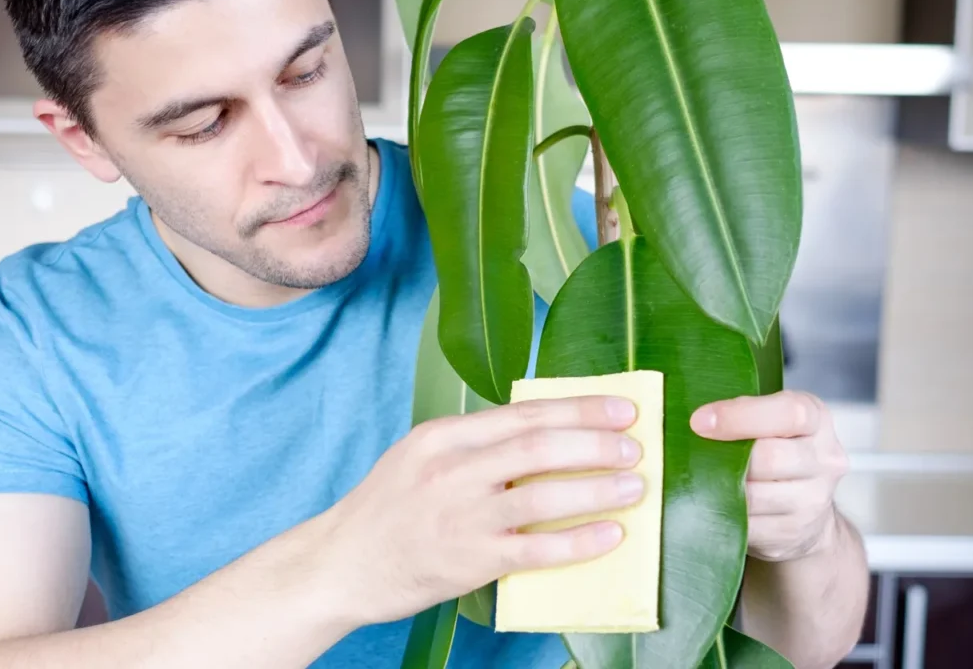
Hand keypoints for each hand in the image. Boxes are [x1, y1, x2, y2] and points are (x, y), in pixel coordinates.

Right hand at [322, 396, 645, 625]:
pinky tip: (610, 535)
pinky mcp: (468, 560)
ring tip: (634, 486)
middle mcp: (453, 469)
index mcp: (444, 436)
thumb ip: (475, 446)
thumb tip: (547, 437)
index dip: (579, 408)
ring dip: (597, 488)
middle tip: (634, 446)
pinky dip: (578, 541)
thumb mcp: (421, 458)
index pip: (524, 413)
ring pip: (543, 493)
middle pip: (539, 446)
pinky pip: (536, 549)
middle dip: (596, 442)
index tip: (620, 408)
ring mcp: (460, 515)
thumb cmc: (386, 511)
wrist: (338, 565)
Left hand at [691, 390, 848, 562]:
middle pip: (771, 458)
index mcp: (816, 419)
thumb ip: (744, 412)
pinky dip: (725, 515)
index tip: (700, 421)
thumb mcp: (771, 419)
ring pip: (756, 496)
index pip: (789, 413)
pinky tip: (714, 505)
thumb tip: (697, 419)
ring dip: (722, 489)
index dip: (740, 416)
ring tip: (702, 480)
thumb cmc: (778, 450)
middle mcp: (824, 459)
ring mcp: (813, 501)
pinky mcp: (793, 533)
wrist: (807, 507)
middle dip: (727, 457)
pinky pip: (748, 526)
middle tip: (694, 455)